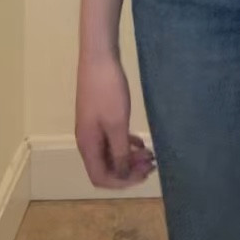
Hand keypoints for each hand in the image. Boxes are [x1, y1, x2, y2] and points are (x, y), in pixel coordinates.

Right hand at [76, 50, 156, 188]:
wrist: (99, 57)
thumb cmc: (108, 91)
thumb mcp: (117, 124)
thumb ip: (120, 152)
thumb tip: (122, 175)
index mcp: (87, 145)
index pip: (100, 178)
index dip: (121, 182)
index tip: (143, 176)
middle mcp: (87, 141)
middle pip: (106, 167)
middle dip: (129, 170)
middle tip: (152, 164)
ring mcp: (92, 128)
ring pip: (110, 153)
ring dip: (129, 157)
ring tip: (150, 155)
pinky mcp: (99, 117)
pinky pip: (111, 140)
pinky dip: (126, 144)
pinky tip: (140, 142)